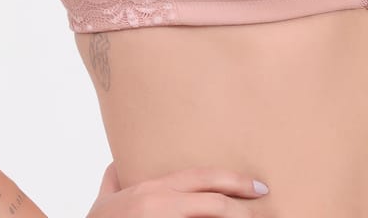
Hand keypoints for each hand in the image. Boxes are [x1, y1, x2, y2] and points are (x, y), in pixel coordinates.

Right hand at [86, 160, 269, 216]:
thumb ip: (113, 180)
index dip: (230, 179)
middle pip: (211, 200)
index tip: (254, 184)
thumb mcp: (103, 202)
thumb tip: (117, 163)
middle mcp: (158, 204)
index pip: (199, 179)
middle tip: (264, 195)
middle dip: (241, 197)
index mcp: (150, 191)